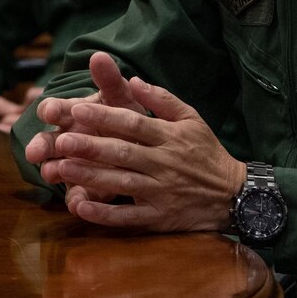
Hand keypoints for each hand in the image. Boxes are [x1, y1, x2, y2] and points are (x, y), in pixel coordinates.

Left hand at [27, 53, 246, 231]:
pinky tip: (80, 206)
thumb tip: (132, 80)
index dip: (105, 117)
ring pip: (121, 184)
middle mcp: (164, 164)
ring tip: (61, 169)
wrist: (235, 196)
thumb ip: (162, 100)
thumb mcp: (192, 119)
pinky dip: (104, 214)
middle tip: (61, 140)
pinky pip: (128, 217)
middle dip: (90, 146)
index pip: (133, 124)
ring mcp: (161, 192)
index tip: (78, 110)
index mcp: (170, 137)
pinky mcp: (159, 217)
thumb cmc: (207, 153)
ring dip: (90, 177)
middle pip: (122, 153)